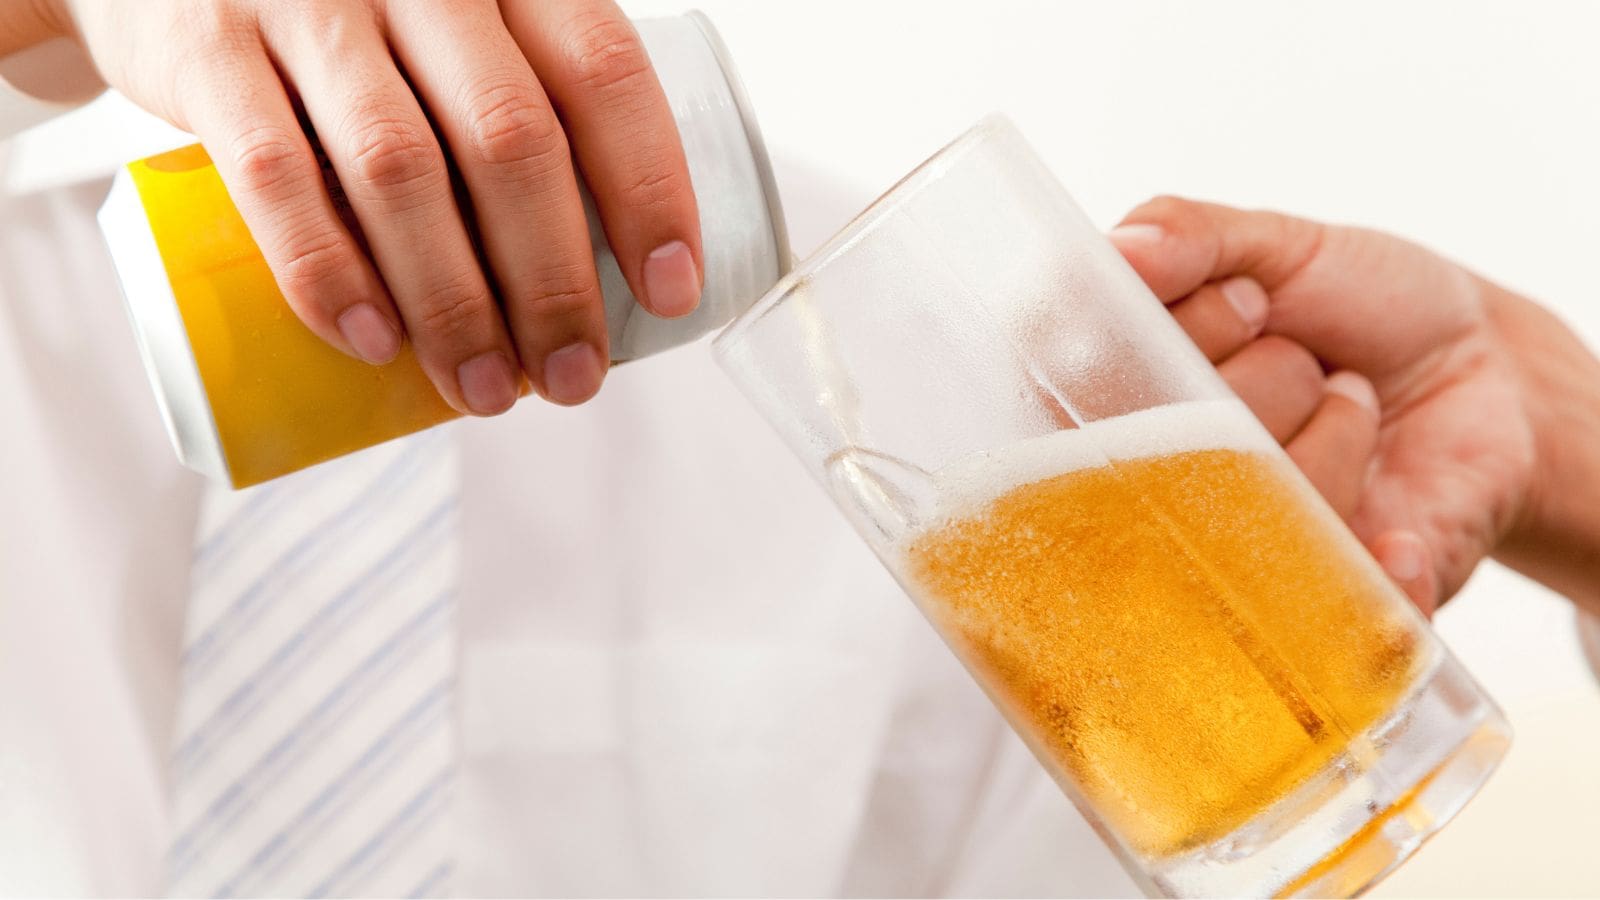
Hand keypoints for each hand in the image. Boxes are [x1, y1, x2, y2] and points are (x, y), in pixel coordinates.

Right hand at [43, 0, 702, 411]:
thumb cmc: (353, 21)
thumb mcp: (454, 30)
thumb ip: (517, 108)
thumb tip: (599, 281)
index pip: (604, 72)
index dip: (650, 189)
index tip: (672, 293)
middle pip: (512, 139)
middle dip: (554, 280)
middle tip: (572, 378)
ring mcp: (311, 5)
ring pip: (401, 169)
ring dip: (453, 302)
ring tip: (484, 390)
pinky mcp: (209, 46)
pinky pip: (275, 172)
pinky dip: (327, 271)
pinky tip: (373, 342)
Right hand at [1110, 197, 1599, 612]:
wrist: (1488, 371)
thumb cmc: (1358, 303)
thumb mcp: (1278, 243)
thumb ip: (1191, 235)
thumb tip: (1121, 250)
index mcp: (1127, 404)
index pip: (1099, 392)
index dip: (1190, 337)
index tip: (1251, 302)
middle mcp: (1163, 493)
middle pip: (1178, 449)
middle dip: (1269, 374)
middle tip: (1304, 354)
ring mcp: (1237, 559)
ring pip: (1260, 507)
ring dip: (1337, 431)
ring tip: (1353, 406)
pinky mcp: (1325, 612)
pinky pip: (1327, 612)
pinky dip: (1377, 570)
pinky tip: (1395, 530)